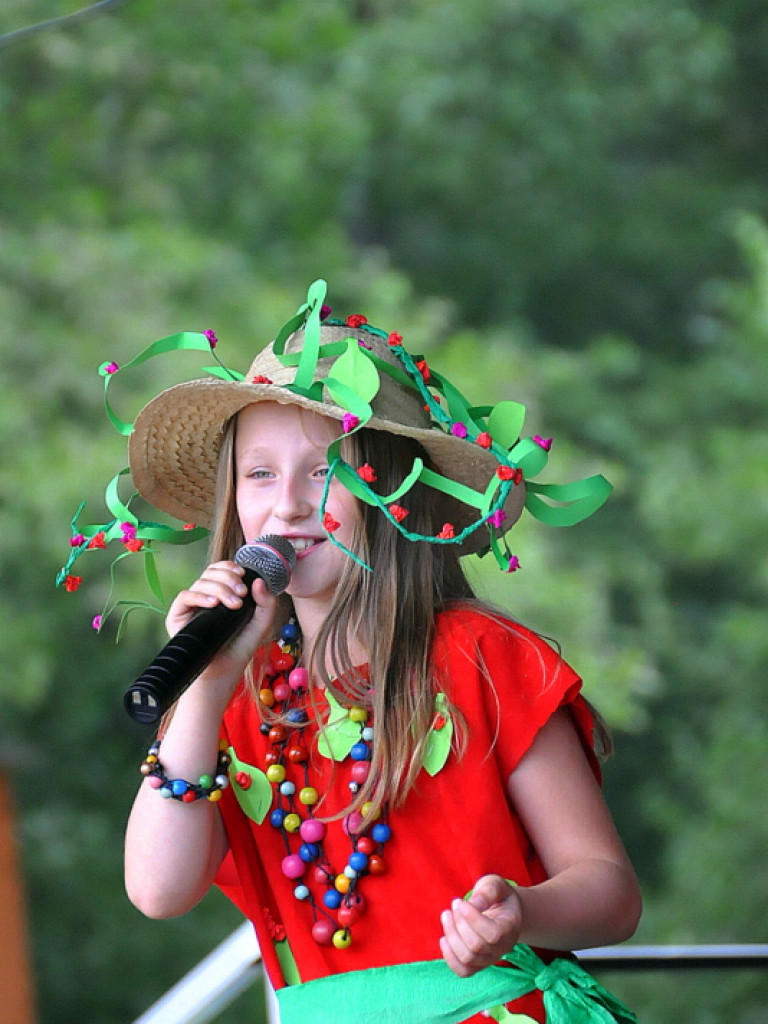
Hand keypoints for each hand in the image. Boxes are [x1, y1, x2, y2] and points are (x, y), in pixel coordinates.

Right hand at [165, 560, 276, 691]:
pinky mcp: (177, 616)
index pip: (220, 570)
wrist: (223, 672)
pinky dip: (199, 596)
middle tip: (242, 592)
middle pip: (210, 572)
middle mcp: (204, 597)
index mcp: (221, 594)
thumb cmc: (239, 648)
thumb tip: (258, 580)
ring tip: (234, 604)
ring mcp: (191, 606)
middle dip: (228, 578)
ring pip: (200, 582)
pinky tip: (213, 604)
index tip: (243, 573)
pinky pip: (184, 597)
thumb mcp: (261, 624)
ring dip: (220, 588)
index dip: (229, 567)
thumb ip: (266, 603)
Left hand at [439, 874, 522, 976]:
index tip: (462, 902)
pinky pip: (463, 971)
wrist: (503, 911)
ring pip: (467, 959)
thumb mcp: (496, 885)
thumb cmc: (498, 896)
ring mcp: (490, 959)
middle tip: (455, 904)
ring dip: (451, 935)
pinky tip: (444, 938)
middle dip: (459, 924)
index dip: (473, 919)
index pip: (493, 934)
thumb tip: (473, 905)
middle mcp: (503, 948)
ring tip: (447, 915)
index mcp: (510, 927)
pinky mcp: (478, 964)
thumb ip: (488, 892)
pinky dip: (449, 957)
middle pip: (476, 947)